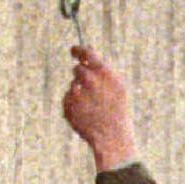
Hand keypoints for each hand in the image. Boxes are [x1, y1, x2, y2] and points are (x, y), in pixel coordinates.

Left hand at [62, 46, 138, 171]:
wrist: (112, 136)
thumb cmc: (116, 108)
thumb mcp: (116, 85)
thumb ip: (101, 65)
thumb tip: (88, 46)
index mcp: (105, 75)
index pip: (87, 54)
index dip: (79, 50)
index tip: (74, 50)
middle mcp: (90, 83)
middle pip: (77, 70)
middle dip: (82, 75)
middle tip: (89, 86)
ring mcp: (78, 95)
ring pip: (73, 85)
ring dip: (80, 91)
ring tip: (93, 105)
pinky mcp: (68, 107)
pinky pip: (68, 98)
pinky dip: (74, 103)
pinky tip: (86, 113)